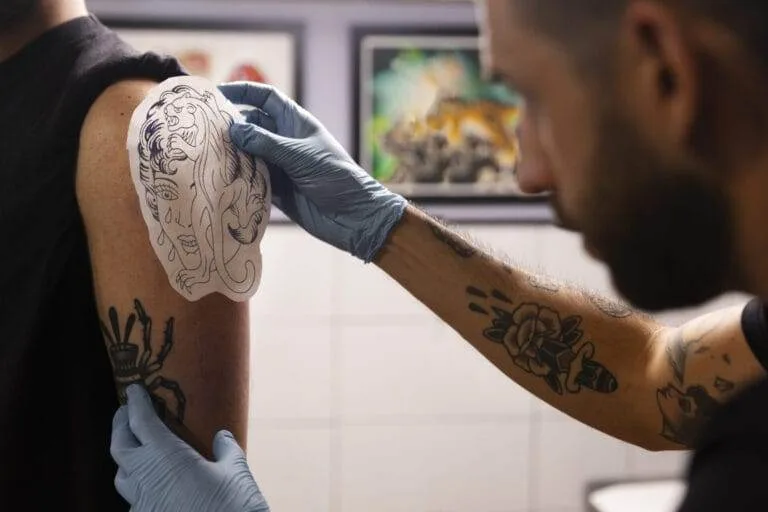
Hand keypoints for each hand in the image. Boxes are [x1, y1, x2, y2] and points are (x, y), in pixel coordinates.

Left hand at [111, 385, 269, 511]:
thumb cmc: (233, 507)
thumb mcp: (237, 473)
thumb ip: (227, 451)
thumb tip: (222, 437)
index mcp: (166, 457)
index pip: (141, 422)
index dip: (136, 403)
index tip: (134, 390)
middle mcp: (146, 478)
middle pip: (120, 446)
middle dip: (120, 426)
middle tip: (125, 413)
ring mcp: (142, 504)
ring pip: (121, 477)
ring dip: (125, 459)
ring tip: (134, 449)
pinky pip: (134, 501)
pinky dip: (139, 487)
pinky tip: (152, 486)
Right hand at [219, 81, 407, 262]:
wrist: (354, 217)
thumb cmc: (336, 178)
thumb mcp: (299, 155)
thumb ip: (266, 143)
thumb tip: (233, 128)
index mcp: (296, 123)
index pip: (266, 98)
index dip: (243, 92)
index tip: (217, 93)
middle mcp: (286, 141)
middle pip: (252, 126)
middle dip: (230, 126)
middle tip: (201, 129)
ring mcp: (281, 166)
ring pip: (249, 154)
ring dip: (231, 154)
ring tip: (204, 154)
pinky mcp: (277, 190)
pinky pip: (252, 180)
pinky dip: (238, 179)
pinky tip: (219, 178)